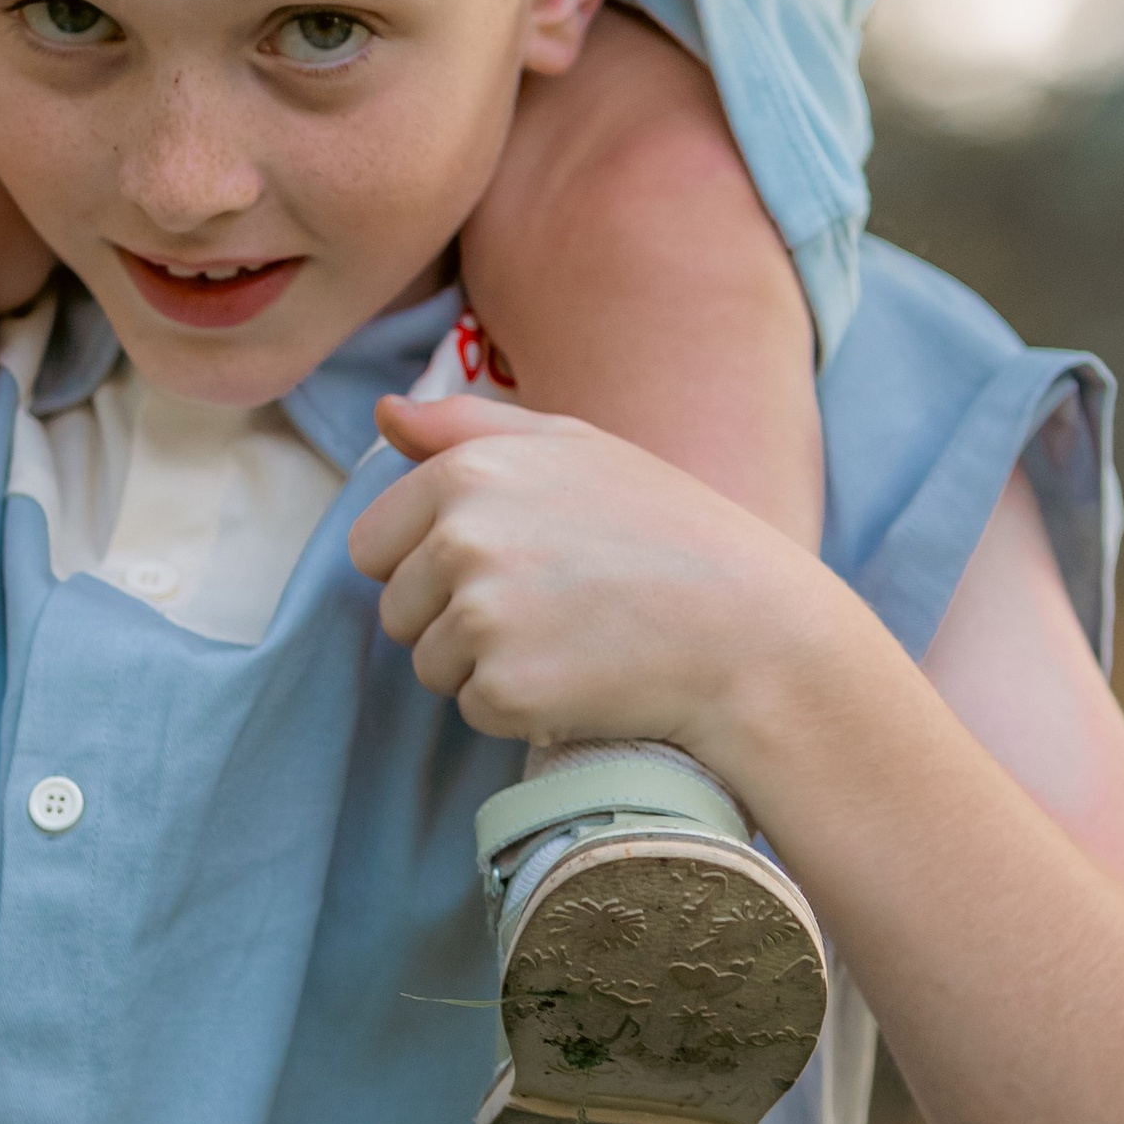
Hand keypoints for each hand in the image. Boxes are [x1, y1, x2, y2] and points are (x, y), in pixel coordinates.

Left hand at [348, 390, 813, 756]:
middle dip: (451, 619)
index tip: (501, 568)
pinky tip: (581, 679)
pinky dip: (519, 709)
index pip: (372, 544)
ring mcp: (480, 614)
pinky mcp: (505, 687)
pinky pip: (474, 709)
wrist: (751, 630)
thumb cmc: (668, 529)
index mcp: (468, 472)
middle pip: (395, 609)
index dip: (426, 565)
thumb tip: (384, 413)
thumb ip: (467, 426)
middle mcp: (461, 537)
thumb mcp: (576, 446)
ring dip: (484, 666)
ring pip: (430, 664)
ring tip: (570, 640)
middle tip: (548, 609)